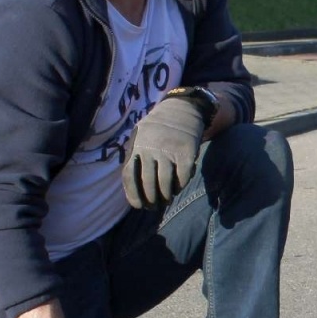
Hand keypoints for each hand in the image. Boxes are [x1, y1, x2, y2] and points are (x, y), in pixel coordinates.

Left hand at [121, 92, 213, 208]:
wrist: (181, 110)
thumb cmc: (157, 130)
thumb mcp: (140, 136)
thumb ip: (135, 156)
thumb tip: (133, 187)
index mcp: (137, 146)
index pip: (129, 174)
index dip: (132, 193)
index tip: (138, 205)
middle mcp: (151, 149)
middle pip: (148, 182)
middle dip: (150, 199)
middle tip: (153, 207)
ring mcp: (169, 151)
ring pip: (165, 183)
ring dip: (165, 197)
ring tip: (166, 201)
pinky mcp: (186, 153)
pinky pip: (182, 177)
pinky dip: (179, 186)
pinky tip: (177, 188)